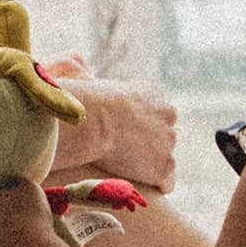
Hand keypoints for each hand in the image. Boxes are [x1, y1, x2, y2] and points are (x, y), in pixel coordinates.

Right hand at [55, 73, 177, 192]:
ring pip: (164, 157)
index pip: (155, 113)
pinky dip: (155, 185)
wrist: (93, 119)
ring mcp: (169, 141)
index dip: (138, 127)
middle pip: (163, 134)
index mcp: (154, 93)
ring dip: (148, 164)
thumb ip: (94, 75)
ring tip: (126, 170)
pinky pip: (166, 182)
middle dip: (148, 144)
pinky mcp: (165, 165)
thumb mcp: (94, 79)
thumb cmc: (84, 101)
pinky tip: (140, 185)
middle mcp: (169, 114)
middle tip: (123, 153)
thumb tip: (76, 61)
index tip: (123, 135)